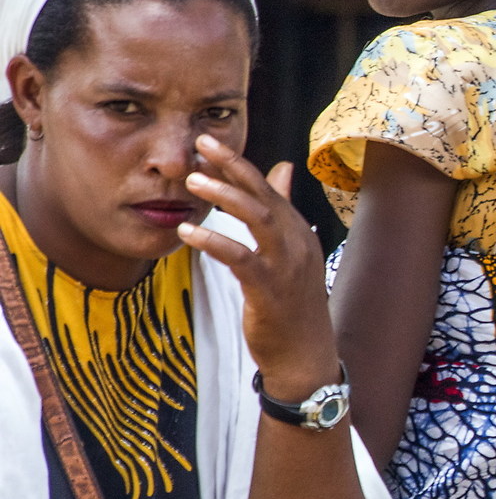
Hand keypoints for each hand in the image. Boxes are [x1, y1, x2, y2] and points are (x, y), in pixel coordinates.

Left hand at [179, 138, 341, 401]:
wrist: (304, 355)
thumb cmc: (292, 305)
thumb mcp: (290, 252)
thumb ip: (283, 211)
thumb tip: (283, 169)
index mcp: (297, 232)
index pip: (268, 188)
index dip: (238, 164)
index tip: (208, 142)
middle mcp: (296, 242)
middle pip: (264, 195)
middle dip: (233, 167)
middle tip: (201, 144)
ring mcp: (286, 265)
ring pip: (257, 218)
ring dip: (225, 196)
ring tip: (192, 181)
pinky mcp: (269, 289)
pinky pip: (241, 258)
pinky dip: (214, 242)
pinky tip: (187, 233)